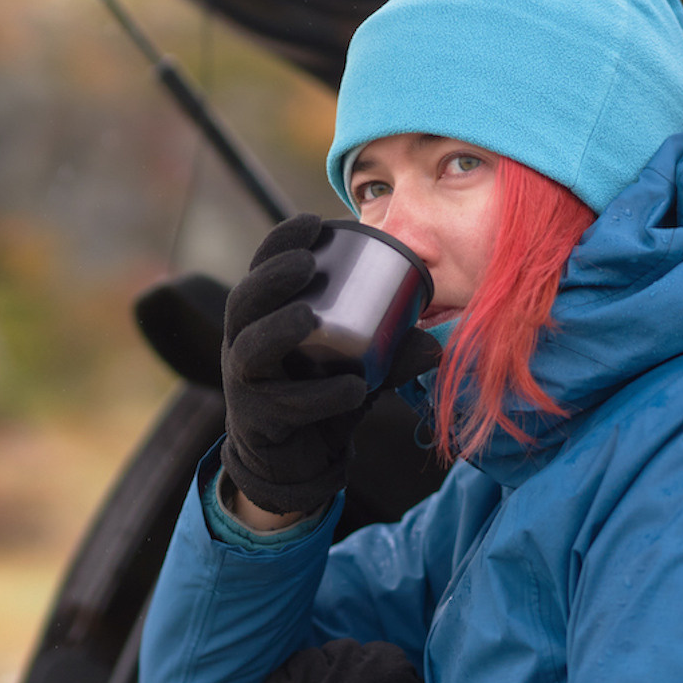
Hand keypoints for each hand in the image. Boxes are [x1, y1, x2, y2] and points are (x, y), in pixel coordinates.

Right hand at [220, 215, 441, 516]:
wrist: (298, 460)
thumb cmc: (322, 394)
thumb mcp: (360, 366)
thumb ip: (392, 353)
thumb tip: (438, 345)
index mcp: (264, 315)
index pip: (262, 267)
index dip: (280, 242)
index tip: (315, 222)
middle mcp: (245, 342)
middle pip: (243, 302)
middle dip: (270, 278)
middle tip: (305, 263)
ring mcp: (245, 383)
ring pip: (250, 350)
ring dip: (278, 330)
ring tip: (309, 318)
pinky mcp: (258, 420)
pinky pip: (282, 405)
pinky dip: (318, 396)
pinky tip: (354, 389)